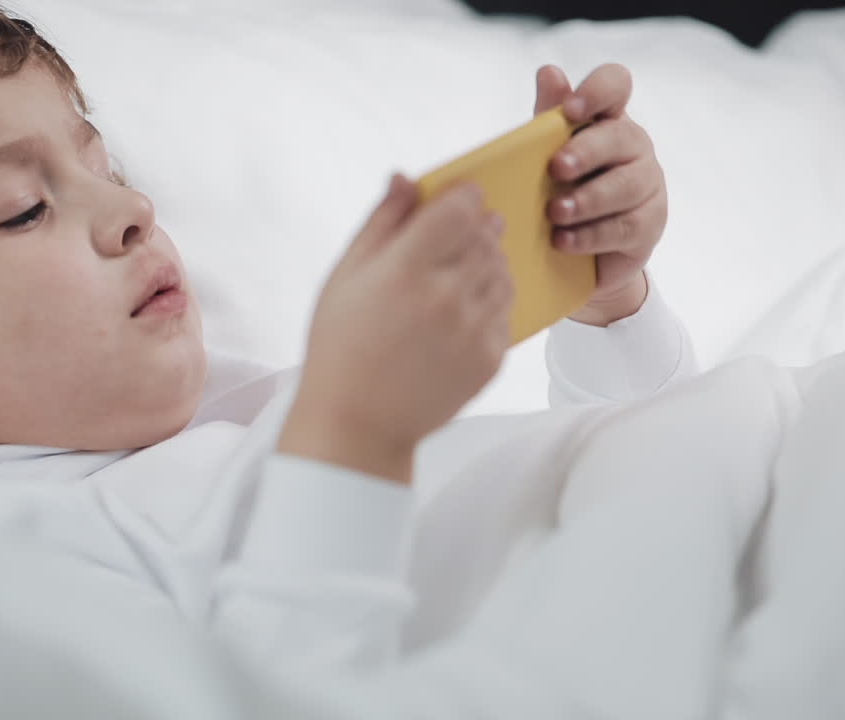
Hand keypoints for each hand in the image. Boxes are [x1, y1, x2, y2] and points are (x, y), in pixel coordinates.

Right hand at [279, 175, 512, 483]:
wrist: (358, 424)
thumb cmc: (340, 346)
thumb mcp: (345, 277)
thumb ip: (381, 223)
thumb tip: (405, 176)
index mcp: (405, 270)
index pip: (460, 208)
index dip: (464, 195)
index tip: (458, 197)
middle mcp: (446, 297)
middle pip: (486, 236)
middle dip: (476, 226)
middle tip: (459, 233)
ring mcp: (472, 331)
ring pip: (502, 272)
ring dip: (488, 262)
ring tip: (458, 273)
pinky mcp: (489, 359)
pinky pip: (505, 312)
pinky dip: (491, 301)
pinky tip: (462, 309)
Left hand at [534, 63, 666, 325]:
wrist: (578, 255)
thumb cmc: (560, 190)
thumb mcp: (545, 154)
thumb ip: (547, 116)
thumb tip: (549, 72)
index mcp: (606, 119)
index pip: (616, 85)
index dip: (598, 90)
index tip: (572, 108)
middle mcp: (634, 146)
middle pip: (621, 137)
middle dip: (587, 152)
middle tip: (556, 168)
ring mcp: (647, 185)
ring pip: (626, 186)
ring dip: (587, 199)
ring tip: (554, 213)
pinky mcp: (650, 224)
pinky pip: (625, 227)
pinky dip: (590, 235)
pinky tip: (562, 241)